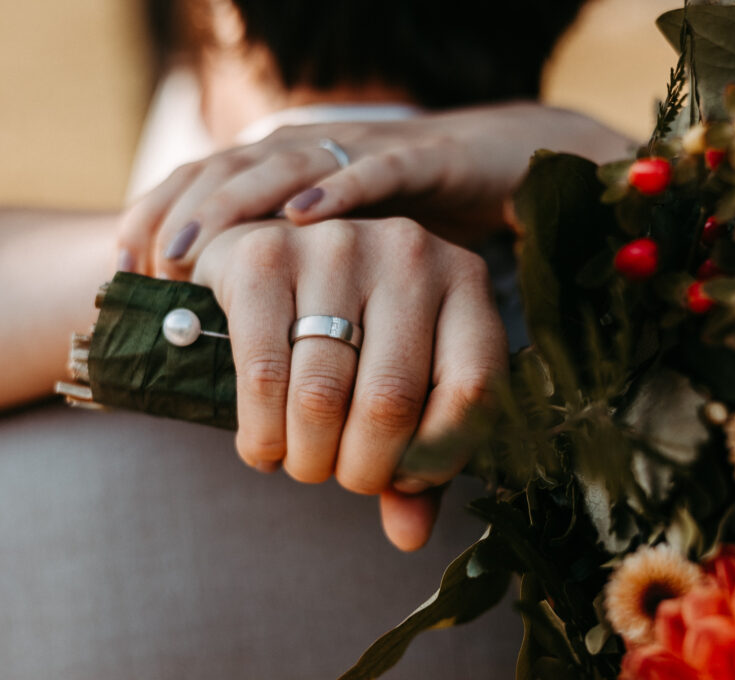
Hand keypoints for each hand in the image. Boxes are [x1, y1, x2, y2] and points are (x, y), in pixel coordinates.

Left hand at [117, 102, 633, 278]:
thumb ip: (312, 305)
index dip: (167, 217)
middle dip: (185, 218)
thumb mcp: (354, 265)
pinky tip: (301, 219)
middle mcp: (323, 154)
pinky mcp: (423, 161)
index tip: (127, 268)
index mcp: (296, 173)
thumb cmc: (418, 233)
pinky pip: (375, 171)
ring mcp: (370, 153)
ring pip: (287, 164)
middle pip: (232, 170)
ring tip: (193, 247)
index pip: (213, 182)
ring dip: (235, 204)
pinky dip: (337, 191)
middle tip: (147, 267)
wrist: (497, 164)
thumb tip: (256, 361)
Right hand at [192, 217, 507, 550]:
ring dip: (307, 458)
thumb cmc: (358, 331)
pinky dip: (262, 433)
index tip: (404, 478)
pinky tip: (265, 446)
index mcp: (466, 282)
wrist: (275, 252)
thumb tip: (409, 535)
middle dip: (360, 469)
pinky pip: (263, 375)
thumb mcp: (408, 379)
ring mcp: (338, 245)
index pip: (474, 393)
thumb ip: (420, 454)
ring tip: (303, 462)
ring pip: (321, 396)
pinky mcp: (264, 255)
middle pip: (391, 402)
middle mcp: (411, 252)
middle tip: (341, 476)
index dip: (437, 458)